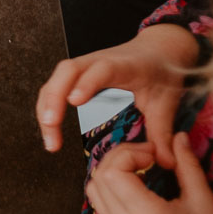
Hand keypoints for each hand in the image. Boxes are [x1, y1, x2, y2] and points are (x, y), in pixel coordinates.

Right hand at [36, 23, 196, 156]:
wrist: (157, 50)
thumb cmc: (160, 73)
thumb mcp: (167, 101)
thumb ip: (162, 131)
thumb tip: (166, 163)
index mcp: (124, 65)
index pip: (102, 69)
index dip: (86, 83)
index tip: (74, 101)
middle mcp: (98, 61)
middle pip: (66, 72)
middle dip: (54, 98)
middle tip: (51, 125)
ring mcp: (83, 67)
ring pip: (55, 80)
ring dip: (46, 107)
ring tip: (50, 139)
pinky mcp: (75, 75)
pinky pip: (54, 87)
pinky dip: (47, 107)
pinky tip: (50, 129)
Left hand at [87, 134, 212, 213]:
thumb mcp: (204, 201)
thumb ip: (187, 165)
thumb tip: (177, 136)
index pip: (113, 172)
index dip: (130, 153)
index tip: (155, 154)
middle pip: (99, 177)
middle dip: (120, 157)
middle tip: (148, 156)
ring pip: (93, 190)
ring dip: (111, 170)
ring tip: (140, 167)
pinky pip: (99, 204)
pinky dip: (109, 186)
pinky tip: (134, 184)